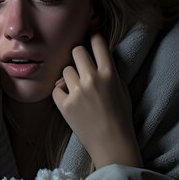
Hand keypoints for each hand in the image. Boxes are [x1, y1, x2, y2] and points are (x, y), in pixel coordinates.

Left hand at [52, 32, 142, 169]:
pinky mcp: (64, 104)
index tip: (91, 36)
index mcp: (109, 73)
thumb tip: (98, 53)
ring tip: (78, 90)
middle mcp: (92, 79)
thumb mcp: (122, 89)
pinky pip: (56, 88)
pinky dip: (61, 93)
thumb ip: (110, 71)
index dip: (93, 37)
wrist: (112, 143)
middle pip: (76, 51)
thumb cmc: (121, 117)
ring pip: (65, 70)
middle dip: (78, 56)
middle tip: (82, 66)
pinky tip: (71, 101)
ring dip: (70, 77)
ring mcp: (76, 91)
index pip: (97, 42)